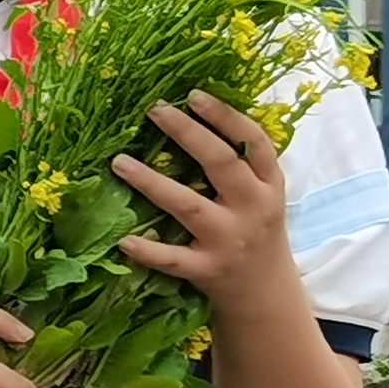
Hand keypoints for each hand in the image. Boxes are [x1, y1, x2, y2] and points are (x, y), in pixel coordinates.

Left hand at [111, 92, 310, 306]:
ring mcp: (230, 240)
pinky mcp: (208, 270)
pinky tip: (124, 239)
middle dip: (188, 134)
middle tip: (154, 110)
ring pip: (188, 206)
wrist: (266, 292)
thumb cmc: (255, 231)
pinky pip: (174, 259)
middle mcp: (253, 208)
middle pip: (221, 164)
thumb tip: (196, 114)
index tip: (194, 95)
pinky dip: (149, 250)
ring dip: (151, 183)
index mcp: (269, 185)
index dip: (226, 116)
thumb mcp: (263, 195)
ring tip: (119, 162)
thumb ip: (241, 164)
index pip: (254, 142)